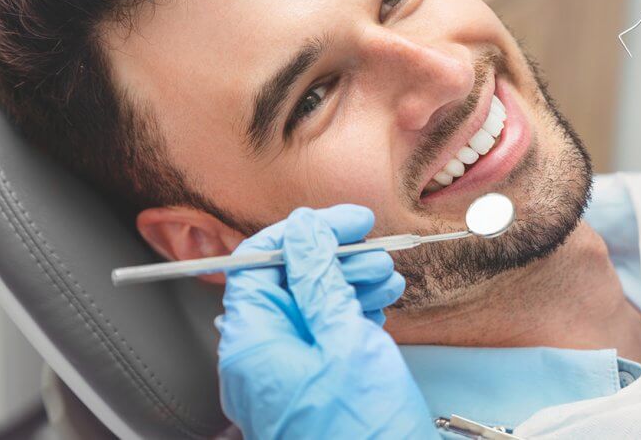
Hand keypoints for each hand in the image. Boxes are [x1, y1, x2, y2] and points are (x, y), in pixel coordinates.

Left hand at [216, 205, 437, 438]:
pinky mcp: (312, 384)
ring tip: (387, 279)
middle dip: (334, 259)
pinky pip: (324, 333)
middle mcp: (262, 357)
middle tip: (375, 251)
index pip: (257, 262)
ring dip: (350, 283)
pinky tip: (380, 306)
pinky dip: (353, 313)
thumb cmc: (361, 431)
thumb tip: (303, 230)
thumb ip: (318, 278)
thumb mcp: (344, 339)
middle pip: (288, 282)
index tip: (344, 221)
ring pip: (311, 305)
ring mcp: (287, 373)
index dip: (303, 232)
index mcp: (253, 343)